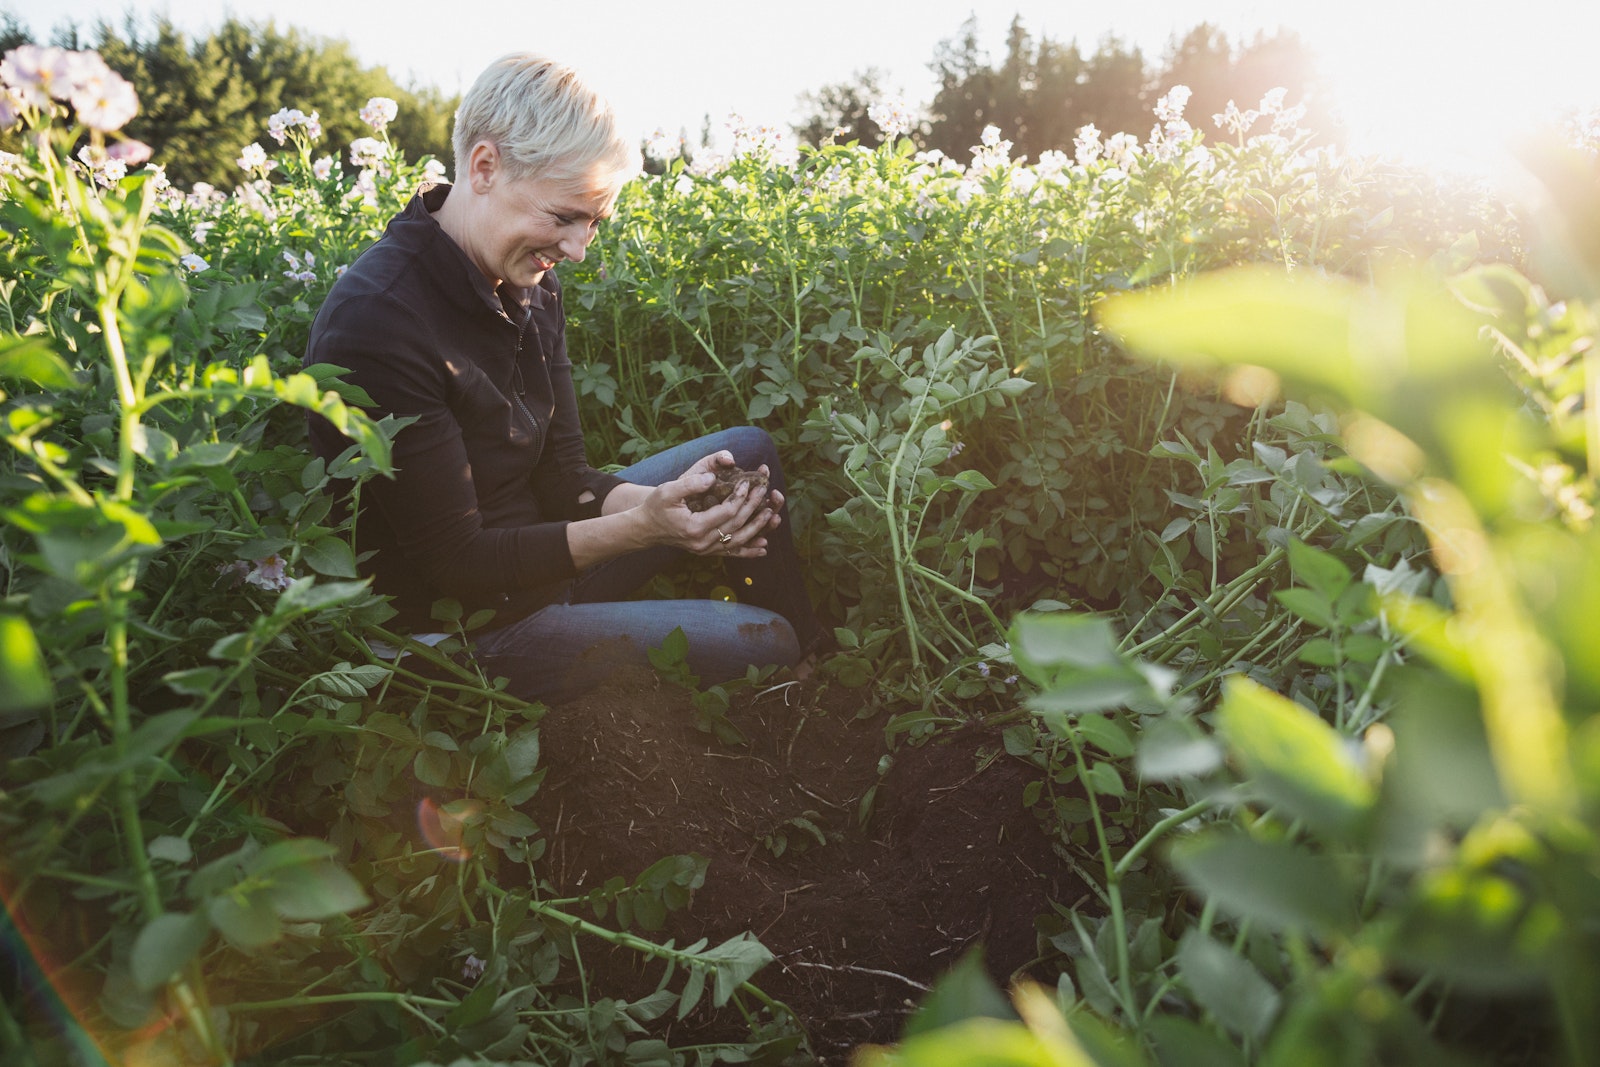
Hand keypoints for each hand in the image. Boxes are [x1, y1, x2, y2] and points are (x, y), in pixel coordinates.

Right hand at [655, 451, 782, 557]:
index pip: (726, 511)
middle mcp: (702, 542)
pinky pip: (731, 553)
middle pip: (736, 525)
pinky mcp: (706, 552)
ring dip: (757, 529)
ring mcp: (705, 550)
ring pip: (738, 541)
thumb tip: (712, 477)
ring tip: (772, 515)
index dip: (740, 496)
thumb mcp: (668, 490)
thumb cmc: (656, 507)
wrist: (646, 528)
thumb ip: (690, 483)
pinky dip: (748, 551)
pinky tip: (763, 548)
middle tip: (765, 492)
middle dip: (753, 508)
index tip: (747, 482)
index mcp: (694, 527)